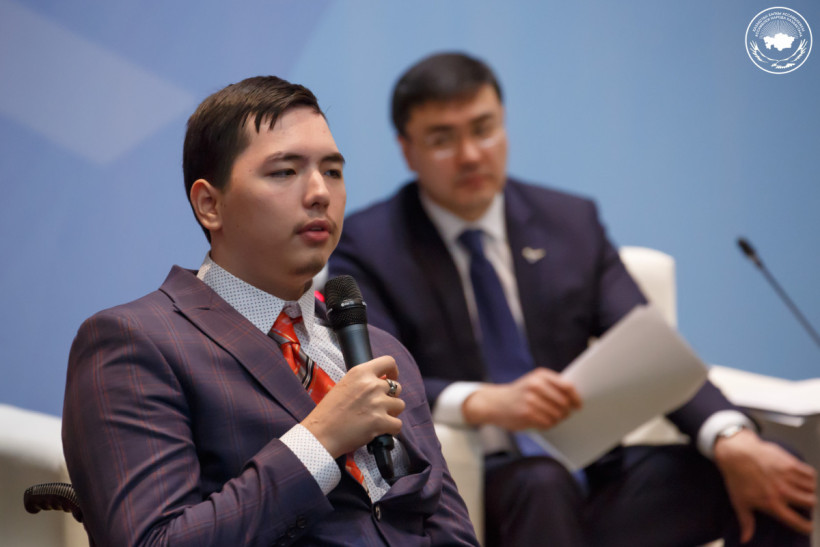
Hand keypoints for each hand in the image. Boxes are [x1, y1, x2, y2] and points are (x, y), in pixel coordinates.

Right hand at [302, 356, 404, 457]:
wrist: (321, 433)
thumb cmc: (328, 412)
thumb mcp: (344, 385)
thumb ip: (363, 382)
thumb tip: (382, 383)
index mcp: (360, 372)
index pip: (388, 362)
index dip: (393, 371)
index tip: (392, 377)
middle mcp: (371, 385)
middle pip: (397, 387)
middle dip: (391, 397)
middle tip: (379, 406)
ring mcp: (377, 403)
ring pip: (400, 405)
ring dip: (392, 413)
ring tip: (378, 419)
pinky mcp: (380, 421)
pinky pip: (398, 424)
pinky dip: (391, 429)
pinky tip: (380, 431)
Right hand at [461, 367, 581, 430]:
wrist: (495, 403)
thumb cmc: (520, 393)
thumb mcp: (534, 382)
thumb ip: (553, 386)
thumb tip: (576, 399)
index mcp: (540, 375)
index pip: (567, 387)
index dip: (576, 398)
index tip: (578, 405)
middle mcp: (535, 385)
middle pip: (564, 403)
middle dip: (566, 411)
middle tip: (563, 414)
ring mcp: (530, 400)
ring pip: (557, 415)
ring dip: (557, 420)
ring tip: (550, 418)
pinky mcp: (526, 414)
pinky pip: (547, 423)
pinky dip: (548, 425)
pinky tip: (541, 421)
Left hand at [714, 428, 816, 542]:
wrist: (736, 453)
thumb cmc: (736, 479)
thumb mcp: (739, 502)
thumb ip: (746, 523)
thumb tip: (745, 540)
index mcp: (772, 504)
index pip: (797, 522)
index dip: (806, 527)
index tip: (808, 526)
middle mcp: (783, 492)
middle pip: (811, 502)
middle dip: (810, 504)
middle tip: (804, 502)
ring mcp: (788, 477)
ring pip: (812, 488)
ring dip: (809, 489)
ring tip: (802, 489)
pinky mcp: (790, 463)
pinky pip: (810, 473)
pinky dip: (809, 476)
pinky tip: (802, 477)